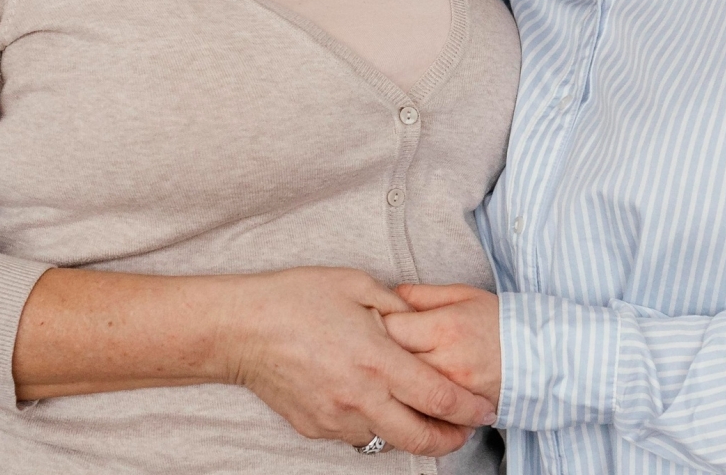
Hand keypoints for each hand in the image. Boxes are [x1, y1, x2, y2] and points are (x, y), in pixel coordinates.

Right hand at [225, 268, 495, 455]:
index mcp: (377, 360)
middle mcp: (361, 397)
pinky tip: (373, 402)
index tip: (483, 409)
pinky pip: (356, 433)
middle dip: (450, 439)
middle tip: (463, 430)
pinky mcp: (316, 427)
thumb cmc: (297, 298)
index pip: (438, 398)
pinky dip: (372, 423)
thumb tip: (418, 320)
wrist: (242, 329)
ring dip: (410, 431)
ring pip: (388, 439)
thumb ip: (396, 306)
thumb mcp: (356, 285)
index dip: (468, 409)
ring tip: (420, 414)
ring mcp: (337, 417)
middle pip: (420, 437)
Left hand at [383, 284, 501, 407]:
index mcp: (443, 328)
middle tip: (374, 349)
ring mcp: (450, 391)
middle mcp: (444, 361)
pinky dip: (409, 405)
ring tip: (386, 371)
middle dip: (377, 355)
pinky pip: (421, 412)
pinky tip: (404, 395)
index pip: (391, 328)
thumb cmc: (496, 321)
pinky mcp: (457, 412)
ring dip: (390, 381)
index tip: (374, 322)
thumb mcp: (462, 295)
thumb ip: (423, 295)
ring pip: (402, 392)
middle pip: (390, 363)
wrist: (536, 355)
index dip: (376, 324)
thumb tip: (390, 296)